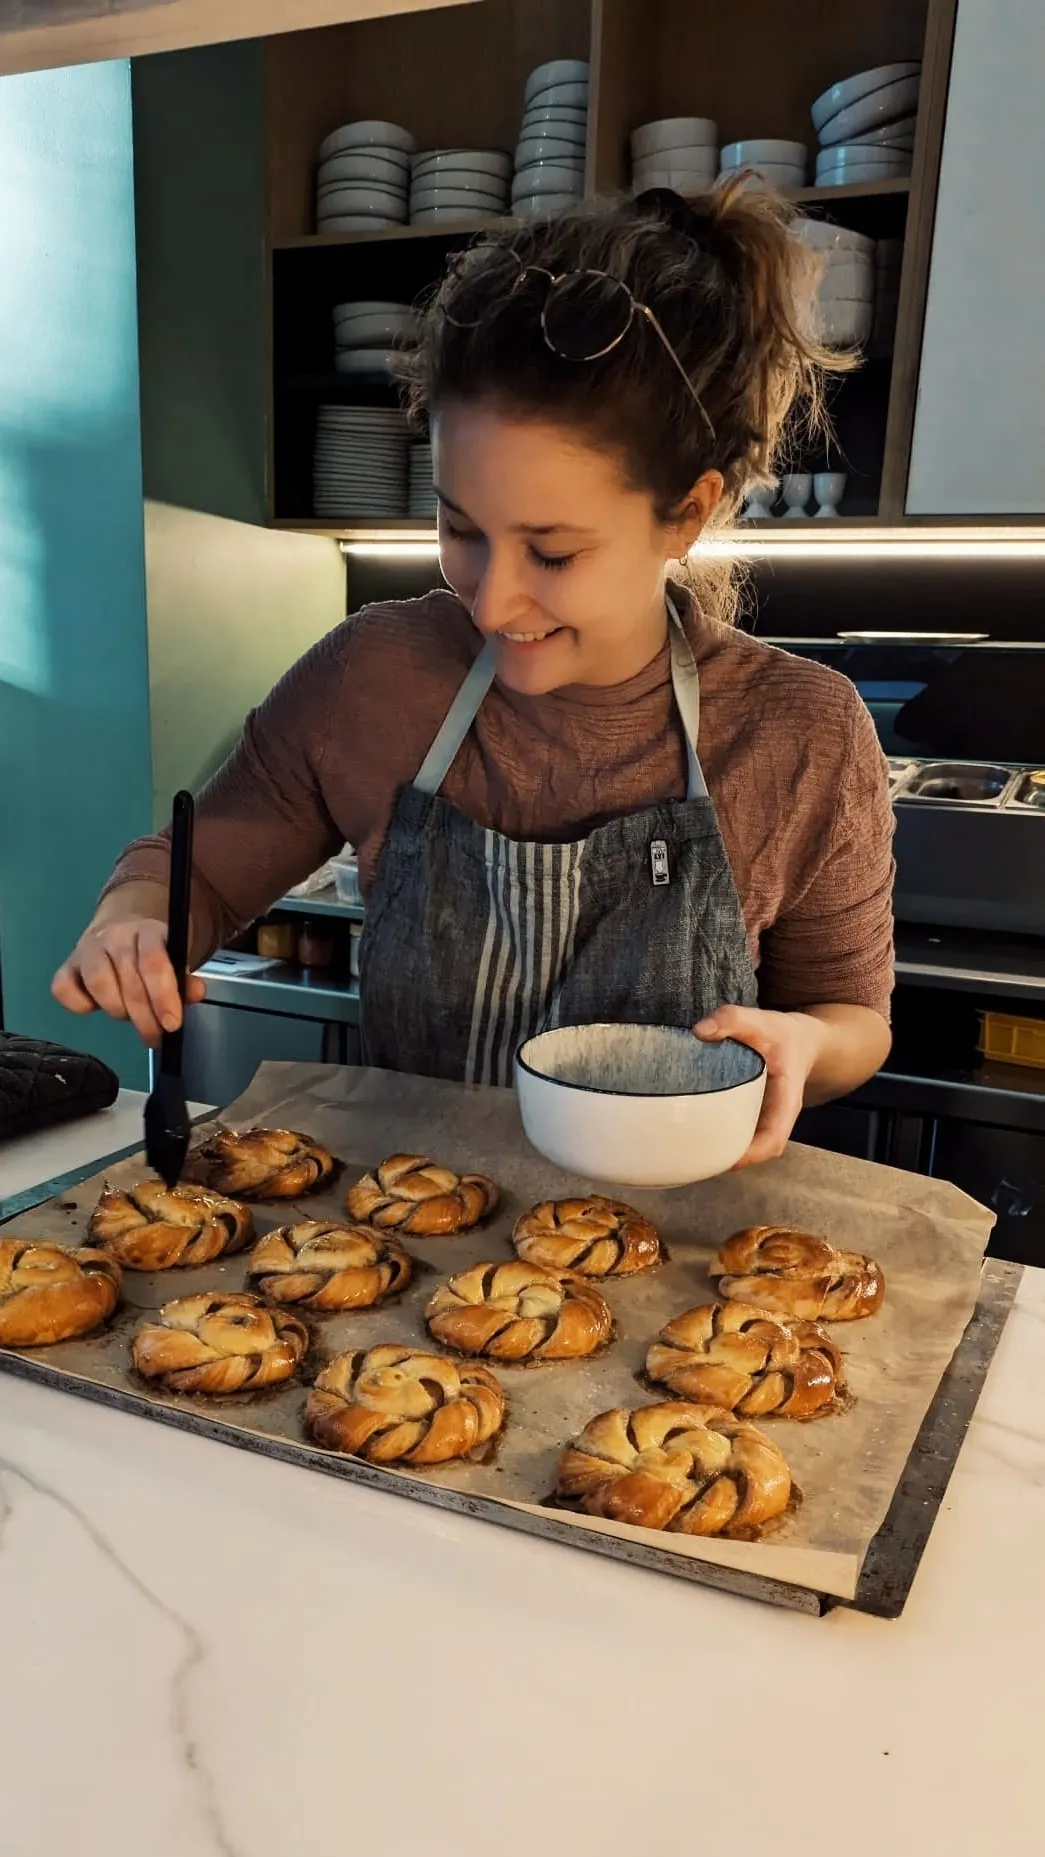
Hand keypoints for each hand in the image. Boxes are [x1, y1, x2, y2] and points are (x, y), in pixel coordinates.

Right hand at [52, 916, 206, 1047]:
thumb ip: (186, 977)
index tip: (172, 1024)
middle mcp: (115, 936)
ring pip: (97, 984)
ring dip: (117, 1009)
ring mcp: (88, 948)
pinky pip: (64, 989)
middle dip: (145, 1018)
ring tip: (130, 1016)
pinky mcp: (68, 964)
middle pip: (128, 981)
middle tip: (155, 1036)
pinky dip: (79, 1004)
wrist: (125, 924)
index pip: (153, 963)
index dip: (162, 997)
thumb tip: (196, 993)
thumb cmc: (154, 948)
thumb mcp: (177, 956)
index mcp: (148, 931)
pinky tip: (97, 1007)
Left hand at [694, 1005, 828, 1168]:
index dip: (752, 1154)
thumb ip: (732, 1020)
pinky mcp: (753, 1115)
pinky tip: (695, 1130)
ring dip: (723, 1150)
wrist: (800, 1040)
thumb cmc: (781, 1034)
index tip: (726, 1159)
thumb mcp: (762, 1021)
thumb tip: (699, 1032)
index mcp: (786, 1101)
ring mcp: (765, 1119)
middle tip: (694, 1157)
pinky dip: (720, 1135)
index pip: (774, 1138)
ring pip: (748, 1145)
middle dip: (729, 1158)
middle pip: (758, 1150)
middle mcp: (777, 1117)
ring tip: (690, 1149)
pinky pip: (739, 1132)